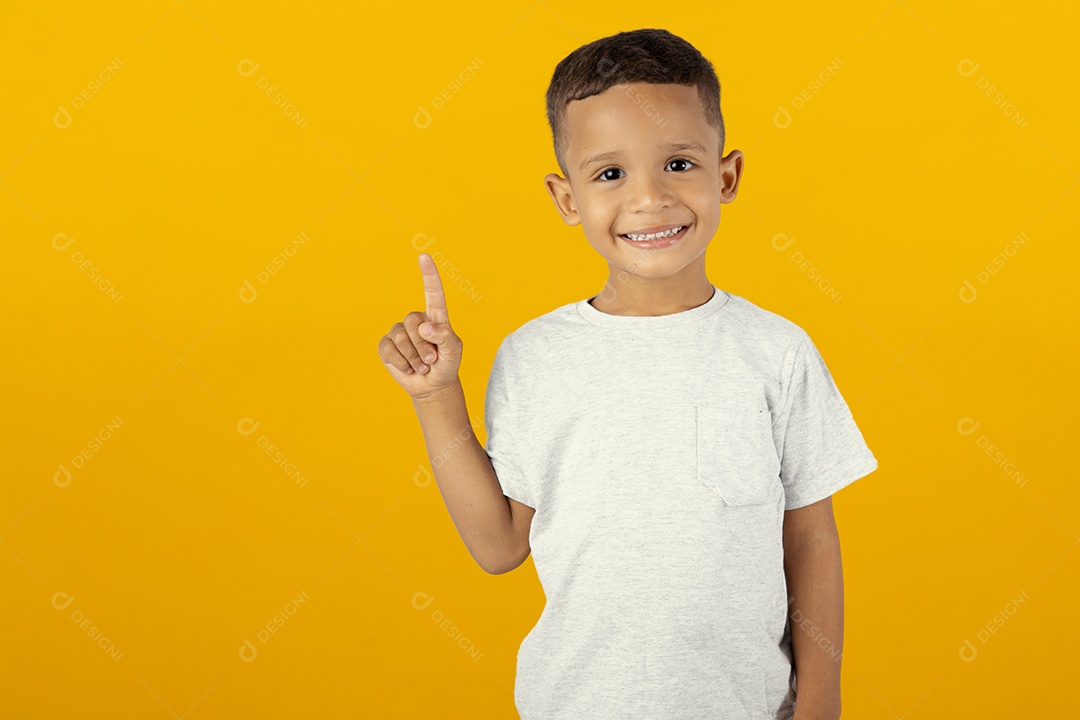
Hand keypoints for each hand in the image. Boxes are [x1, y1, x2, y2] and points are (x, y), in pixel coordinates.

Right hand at [377, 253, 463, 400]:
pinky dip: (401, 364)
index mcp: (435, 317)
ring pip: (401, 338)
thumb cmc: (446, 365)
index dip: (428, 275)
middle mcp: (416, 320)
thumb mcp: (453, 352)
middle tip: (432, 361)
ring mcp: (399, 331)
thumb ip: (445, 337)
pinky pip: (389, 350)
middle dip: (424, 348)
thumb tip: (425, 327)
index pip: (433, 293)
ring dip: (414, 359)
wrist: (432, 386)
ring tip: (422, 366)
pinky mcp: (386, 345)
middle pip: (413, 324)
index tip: (424, 256)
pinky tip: (408, 368)